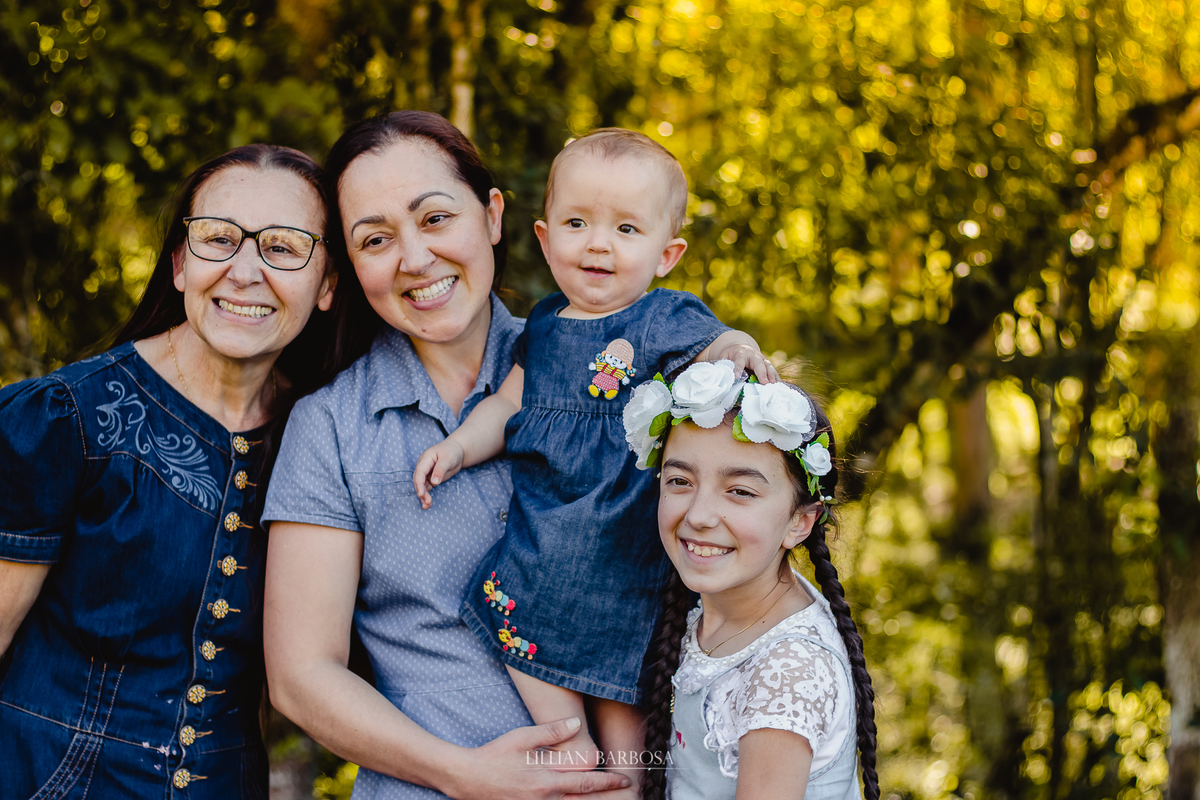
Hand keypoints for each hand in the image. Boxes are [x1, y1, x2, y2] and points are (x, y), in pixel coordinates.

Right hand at [413, 439, 465, 508]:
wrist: (457, 450)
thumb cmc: (452, 452)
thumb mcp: (448, 459)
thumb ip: (440, 470)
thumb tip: (434, 482)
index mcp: (425, 459)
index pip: (419, 472)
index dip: (419, 484)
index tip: (421, 494)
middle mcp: (423, 467)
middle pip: (418, 481)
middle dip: (421, 492)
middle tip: (427, 502)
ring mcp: (426, 473)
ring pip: (422, 486)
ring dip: (423, 496)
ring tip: (427, 506)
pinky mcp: (431, 479)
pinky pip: (427, 488)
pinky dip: (427, 496)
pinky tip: (428, 504)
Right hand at [444, 718, 630, 799]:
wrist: (468, 779)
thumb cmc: (495, 756)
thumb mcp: (522, 738)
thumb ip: (551, 732)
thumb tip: (577, 723)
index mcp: (546, 779)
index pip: (586, 782)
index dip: (607, 781)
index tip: (624, 780)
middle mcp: (545, 798)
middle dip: (604, 796)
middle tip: (623, 790)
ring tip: (604, 796)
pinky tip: (575, 798)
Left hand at [716, 342, 778, 383]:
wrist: (741, 347)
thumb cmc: (731, 355)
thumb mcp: (724, 357)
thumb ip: (724, 366)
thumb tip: (722, 378)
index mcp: (740, 353)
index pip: (739, 361)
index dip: (738, 368)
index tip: (737, 377)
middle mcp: (753, 355)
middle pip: (758, 363)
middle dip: (762, 372)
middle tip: (764, 382)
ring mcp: (762, 359)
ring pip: (768, 366)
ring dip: (772, 375)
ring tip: (774, 385)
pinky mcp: (767, 364)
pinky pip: (773, 371)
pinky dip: (776, 378)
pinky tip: (779, 386)